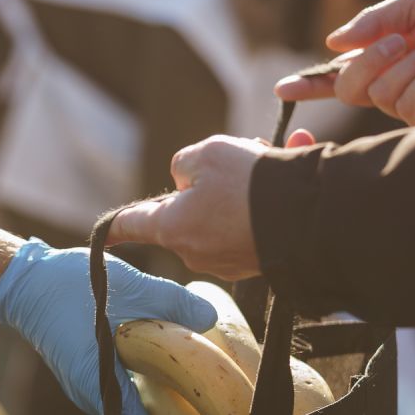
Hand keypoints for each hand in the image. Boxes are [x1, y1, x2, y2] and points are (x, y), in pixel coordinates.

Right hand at [0, 240, 216, 414]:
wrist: (25, 281)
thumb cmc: (72, 285)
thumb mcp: (130, 285)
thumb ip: (172, 301)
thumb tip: (211, 318)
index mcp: (100, 382)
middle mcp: (89, 396)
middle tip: (201, 406)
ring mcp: (84, 389)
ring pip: (126, 411)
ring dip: (152, 403)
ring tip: (185, 387)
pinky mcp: (83, 377)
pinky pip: (116, 395)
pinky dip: (137, 389)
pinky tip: (157, 369)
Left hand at [108, 132, 313, 279]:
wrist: (311, 217)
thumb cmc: (251, 183)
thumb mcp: (208, 153)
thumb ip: (186, 164)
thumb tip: (189, 181)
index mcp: (172, 227)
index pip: (132, 223)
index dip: (116, 225)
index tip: (102, 235)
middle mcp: (195, 251)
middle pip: (188, 209)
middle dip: (211, 181)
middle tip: (242, 154)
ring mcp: (227, 260)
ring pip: (226, 212)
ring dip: (247, 183)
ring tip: (276, 157)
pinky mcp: (256, 261)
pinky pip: (253, 222)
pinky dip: (268, 197)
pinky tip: (293, 161)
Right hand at [275, 0, 414, 124]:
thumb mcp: (414, 5)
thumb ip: (371, 21)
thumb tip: (332, 42)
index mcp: (380, 58)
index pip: (335, 77)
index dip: (307, 86)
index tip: (281, 90)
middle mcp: (388, 84)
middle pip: (348, 88)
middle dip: (371, 60)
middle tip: (401, 41)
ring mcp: (408, 105)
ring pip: (381, 93)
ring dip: (414, 64)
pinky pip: (409, 105)